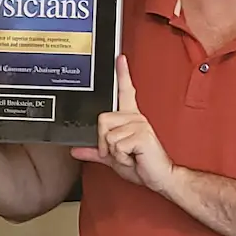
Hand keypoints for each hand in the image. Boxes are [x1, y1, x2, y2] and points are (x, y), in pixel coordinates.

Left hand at [72, 56, 174, 190]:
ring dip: (114, 152)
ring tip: (130, 156)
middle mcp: (136, 117)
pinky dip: (121, 157)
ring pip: (108, 135)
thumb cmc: (142, 166)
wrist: (160, 177)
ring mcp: (139, 124)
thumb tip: (76, 150)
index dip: (122, 74)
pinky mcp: (142, 134)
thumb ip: (95, 151)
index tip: (120, 58)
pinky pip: (116, 144)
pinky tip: (134, 157)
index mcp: (130, 118)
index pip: (126, 92)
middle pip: (102, 120)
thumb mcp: (113, 157)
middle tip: (121, 152)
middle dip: (105, 143)